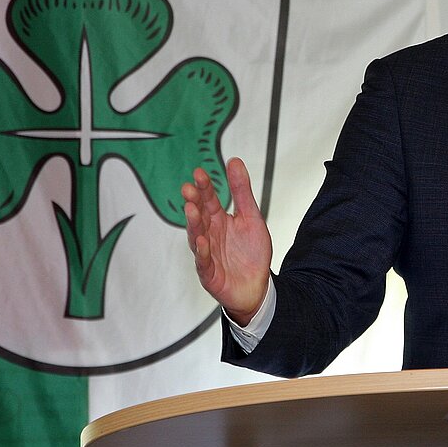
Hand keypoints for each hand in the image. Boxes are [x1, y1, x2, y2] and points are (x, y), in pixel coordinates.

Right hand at [181, 157, 272, 325]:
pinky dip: (202, 252)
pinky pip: (204, 262)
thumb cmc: (251, 252)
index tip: (199, 173)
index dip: (204, 187)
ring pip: (197, 237)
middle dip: (194, 202)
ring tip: (191, 209)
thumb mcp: (251, 217)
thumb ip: (241, 191)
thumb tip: (234, 160)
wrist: (257, 286)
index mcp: (218, 220)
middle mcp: (209, 234)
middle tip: (189, 188)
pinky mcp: (209, 273)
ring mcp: (207, 254)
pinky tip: (203, 241)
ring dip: (194, 224)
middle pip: (199, 216)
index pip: (208, 200)